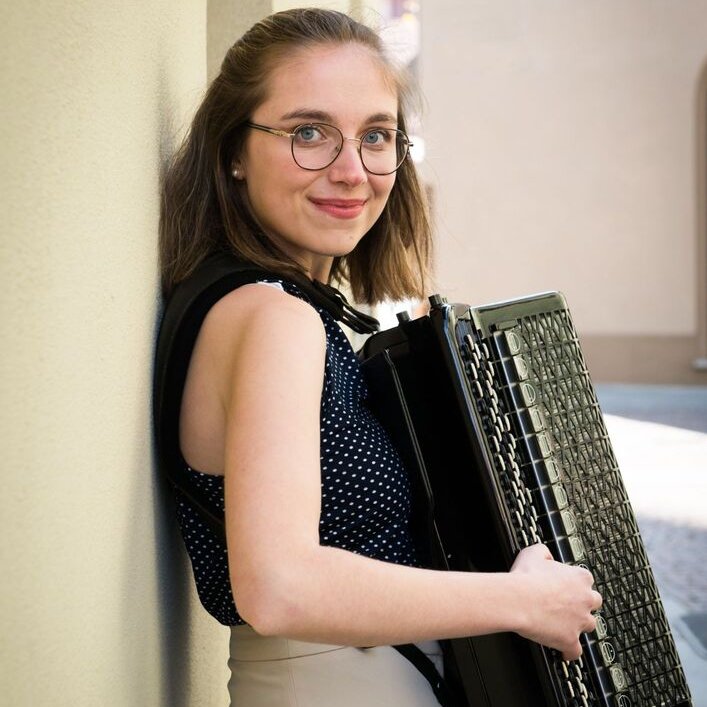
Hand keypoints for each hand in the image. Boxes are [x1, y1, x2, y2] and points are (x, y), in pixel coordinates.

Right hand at [510, 543, 601, 660]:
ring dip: (578, 625)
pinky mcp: (570, 639)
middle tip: (567, 604)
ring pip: (589, 625)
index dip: (574, 582)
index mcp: (580, 577)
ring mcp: (580, 621)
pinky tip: (563, 651)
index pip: (586, 580)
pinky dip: (569, 651)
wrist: (518, 599)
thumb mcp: (534, 552)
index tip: (564, 585)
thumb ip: (545, 552)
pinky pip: (575, 651)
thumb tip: (546, 555)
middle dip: (583, 603)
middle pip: (594, 602)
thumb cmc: (526, 577)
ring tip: (564, 625)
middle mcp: (585, 599)